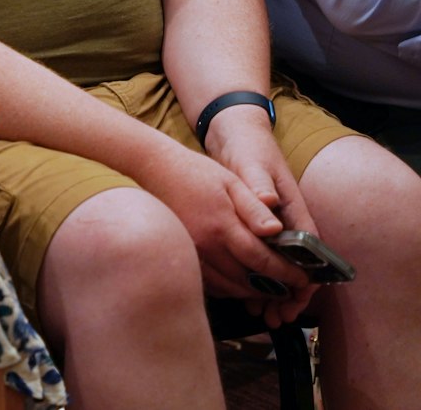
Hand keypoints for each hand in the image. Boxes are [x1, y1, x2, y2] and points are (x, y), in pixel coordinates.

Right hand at [203, 111, 321, 326]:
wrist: (156, 169)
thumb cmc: (197, 172)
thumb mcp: (232, 182)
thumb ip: (255, 209)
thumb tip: (278, 231)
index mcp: (222, 225)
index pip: (261, 260)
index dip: (286, 273)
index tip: (304, 279)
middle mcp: (206, 245)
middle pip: (246, 280)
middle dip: (273, 287)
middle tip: (292, 288)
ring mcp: (192, 252)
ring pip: (228, 286)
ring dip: (251, 291)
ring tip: (271, 288)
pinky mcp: (184, 254)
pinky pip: (210, 282)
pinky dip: (229, 288)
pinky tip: (240, 282)